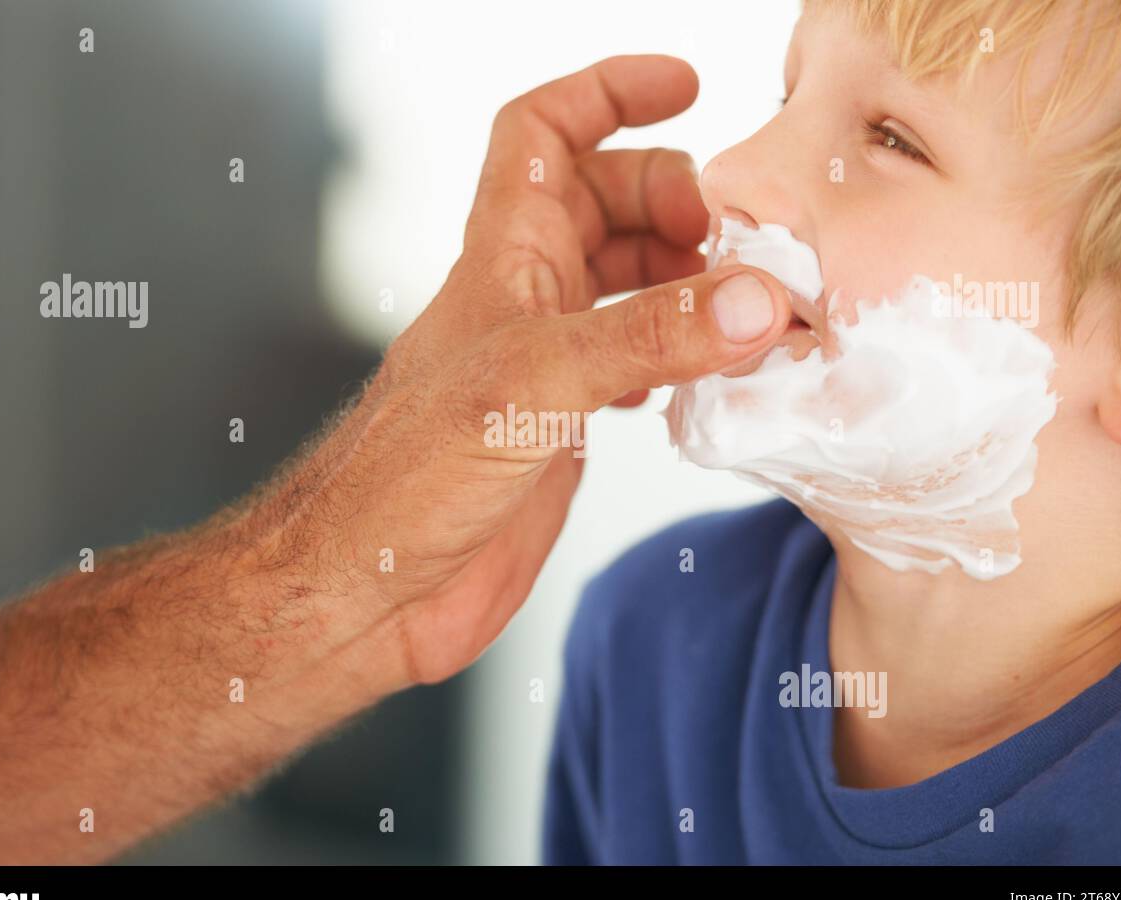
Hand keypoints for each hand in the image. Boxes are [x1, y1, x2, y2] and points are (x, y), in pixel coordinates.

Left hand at [292, 55, 792, 689]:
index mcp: (502, 257)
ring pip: (625, 284)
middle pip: (606, 203)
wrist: (365, 590)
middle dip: (676, 201)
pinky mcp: (559, 428)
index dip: (608, 93)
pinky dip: (677, 354)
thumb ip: (645, 340)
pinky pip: (632, 362)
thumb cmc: (403, 480)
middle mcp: (524, 300)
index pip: (544, 132)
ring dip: (687, 280)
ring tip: (747, 307)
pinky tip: (703, 378)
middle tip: (736, 243)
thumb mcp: (530, 387)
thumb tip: (755, 297)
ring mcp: (544, 364)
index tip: (686, 87)